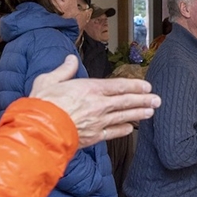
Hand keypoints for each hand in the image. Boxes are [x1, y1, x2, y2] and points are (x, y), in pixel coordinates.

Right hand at [29, 55, 159, 146]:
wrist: (40, 129)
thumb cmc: (42, 104)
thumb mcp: (49, 79)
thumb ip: (64, 69)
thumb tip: (71, 59)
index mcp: (90, 89)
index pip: (118, 86)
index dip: (135, 86)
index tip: (146, 86)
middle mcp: (98, 105)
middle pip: (126, 102)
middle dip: (143, 100)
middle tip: (157, 100)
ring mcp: (97, 122)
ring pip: (123, 117)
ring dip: (138, 114)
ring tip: (151, 112)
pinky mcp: (93, 137)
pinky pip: (112, 133)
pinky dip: (123, 130)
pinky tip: (131, 129)